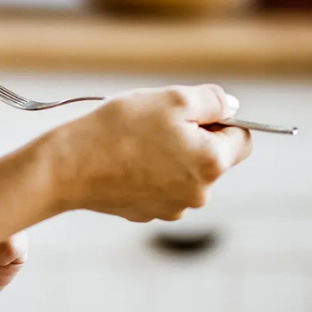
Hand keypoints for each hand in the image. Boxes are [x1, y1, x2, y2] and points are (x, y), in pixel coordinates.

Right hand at [40, 84, 252, 222]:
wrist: (68, 167)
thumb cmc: (118, 130)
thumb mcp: (172, 99)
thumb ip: (212, 100)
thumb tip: (231, 106)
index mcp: (212, 163)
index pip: (243, 138)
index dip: (222, 120)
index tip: (192, 112)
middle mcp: (198, 193)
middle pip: (213, 157)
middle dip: (192, 138)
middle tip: (156, 123)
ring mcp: (172, 207)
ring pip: (184, 173)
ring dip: (170, 156)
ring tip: (135, 141)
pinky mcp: (146, 213)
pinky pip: (159, 187)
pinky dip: (148, 173)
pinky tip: (123, 160)